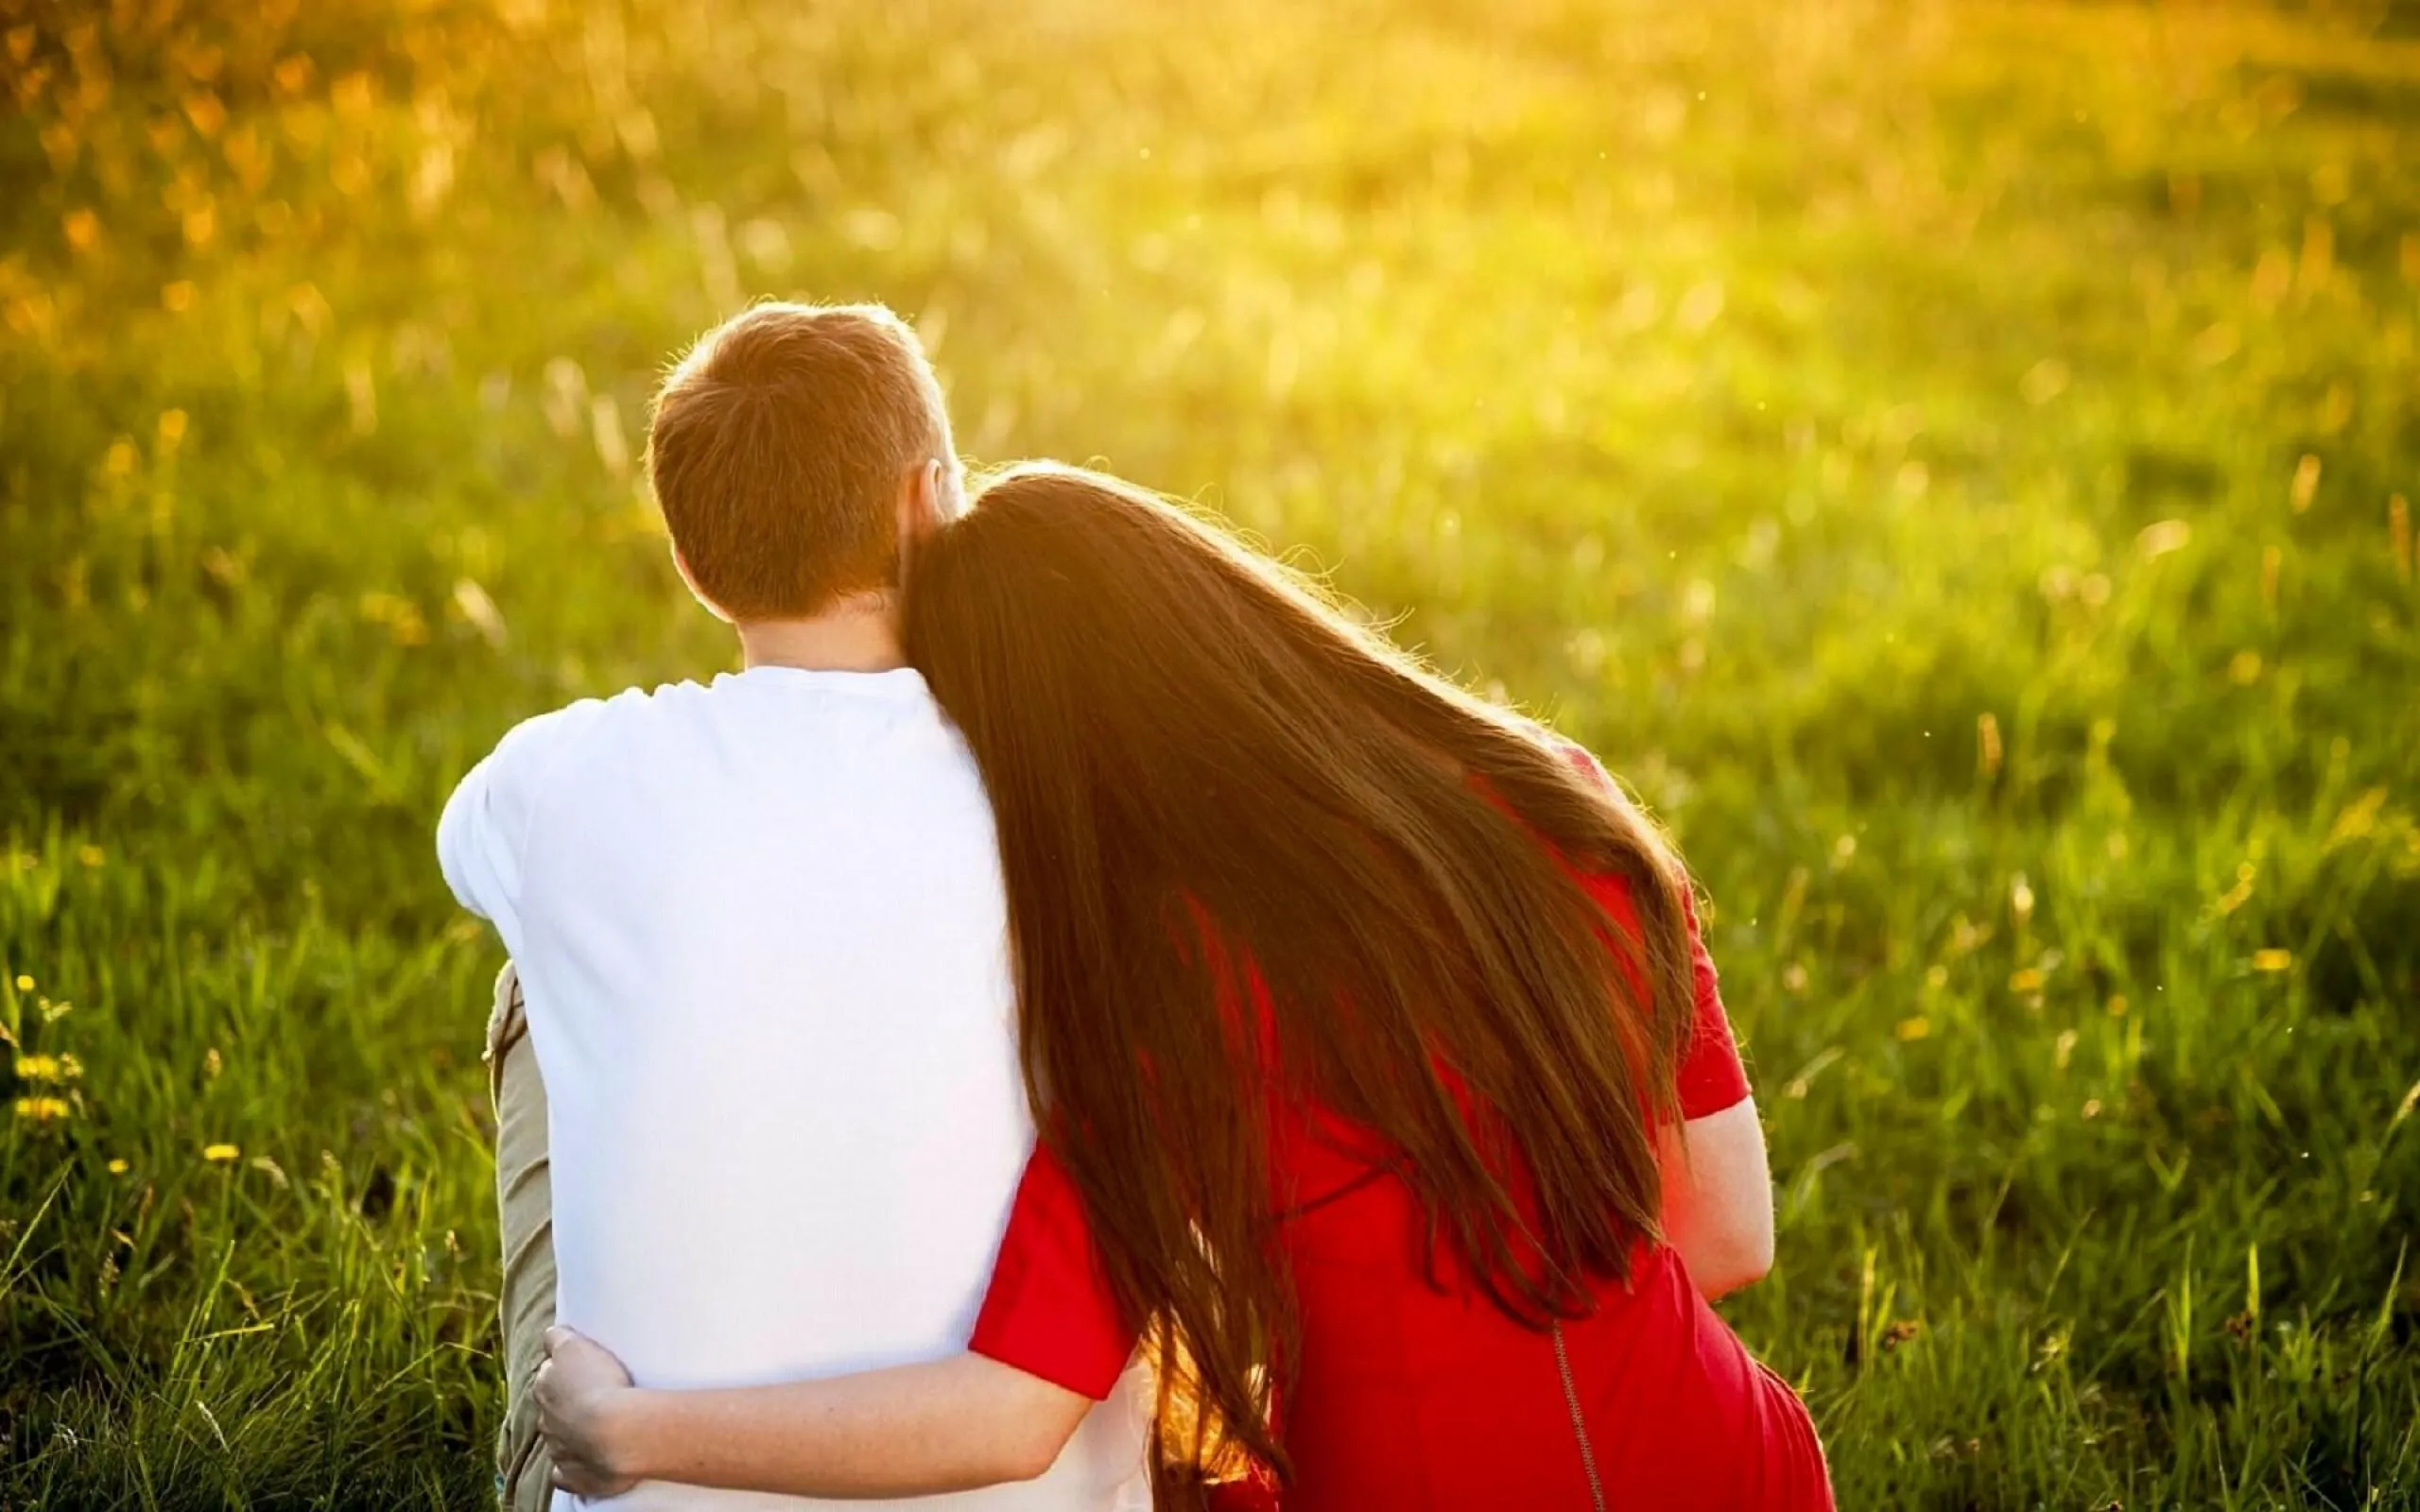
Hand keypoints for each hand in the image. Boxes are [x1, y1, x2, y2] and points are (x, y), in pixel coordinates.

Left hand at [536, 1325, 641, 1498]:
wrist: (616, 1433)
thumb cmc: (599, 1384)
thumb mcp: (574, 1346)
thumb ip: (557, 1338)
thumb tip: (549, 1334)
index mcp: (544, 1387)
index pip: (548, 1372)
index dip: (564, 1369)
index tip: (583, 1368)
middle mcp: (545, 1419)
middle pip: (552, 1406)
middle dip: (565, 1402)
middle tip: (594, 1395)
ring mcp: (557, 1449)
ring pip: (559, 1438)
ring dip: (571, 1432)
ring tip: (599, 1426)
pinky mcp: (571, 1475)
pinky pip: (565, 1472)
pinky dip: (572, 1466)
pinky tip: (586, 1461)